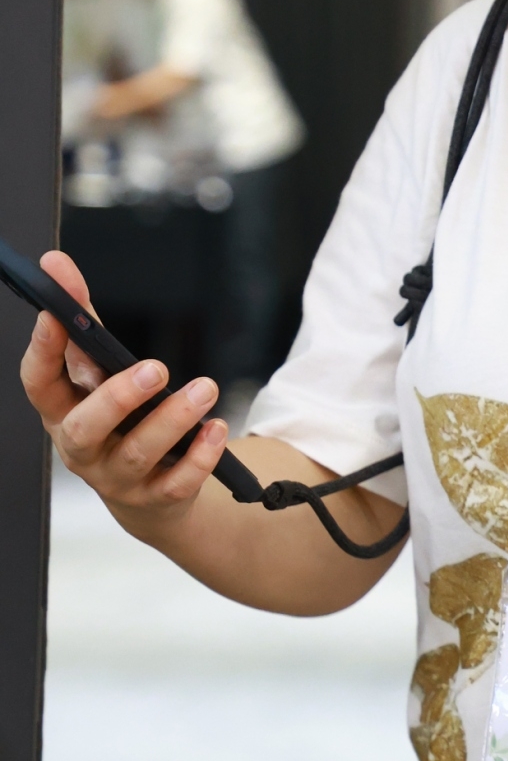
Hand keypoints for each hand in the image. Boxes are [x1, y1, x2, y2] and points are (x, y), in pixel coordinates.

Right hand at [20, 250, 227, 542]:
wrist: (147, 496)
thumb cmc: (118, 419)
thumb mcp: (98, 373)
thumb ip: (83, 319)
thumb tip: (56, 263)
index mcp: (62, 411)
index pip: (38, 383)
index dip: (43, 350)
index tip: (55, 314)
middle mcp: (82, 448)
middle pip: (85, 428)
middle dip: (118, 398)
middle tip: (155, 368)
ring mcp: (118, 477)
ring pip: (139, 452)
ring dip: (173, 418)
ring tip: (204, 388)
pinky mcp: (157, 497)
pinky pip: (178, 481)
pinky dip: (200, 455)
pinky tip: (216, 427)